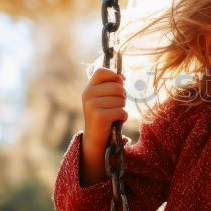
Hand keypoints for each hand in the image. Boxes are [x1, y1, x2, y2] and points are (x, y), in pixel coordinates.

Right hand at [80, 67, 126, 185]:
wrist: (96, 139)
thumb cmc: (105, 116)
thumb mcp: (105, 98)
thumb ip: (112, 86)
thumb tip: (123, 76)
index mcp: (89, 88)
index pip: (102, 71)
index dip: (115, 77)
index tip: (119, 85)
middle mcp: (88, 94)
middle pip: (117, 86)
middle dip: (122, 97)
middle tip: (116, 106)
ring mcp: (92, 105)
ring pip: (121, 99)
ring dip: (122, 108)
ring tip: (113, 115)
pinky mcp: (99, 116)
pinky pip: (122, 111)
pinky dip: (123, 117)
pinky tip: (115, 121)